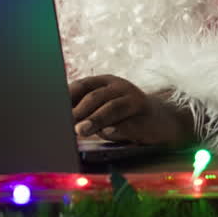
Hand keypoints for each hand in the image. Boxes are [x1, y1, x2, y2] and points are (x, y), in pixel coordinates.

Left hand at [69, 75, 196, 149]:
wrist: (165, 120)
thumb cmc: (126, 116)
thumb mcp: (105, 109)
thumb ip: (87, 112)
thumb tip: (63, 123)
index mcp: (104, 82)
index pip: (82, 85)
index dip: (66, 97)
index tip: (52, 110)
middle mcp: (119, 86)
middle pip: (95, 96)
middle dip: (78, 111)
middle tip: (64, 124)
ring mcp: (134, 99)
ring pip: (112, 108)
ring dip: (94, 120)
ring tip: (81, 131)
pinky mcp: (147, 116)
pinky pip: (130, 122)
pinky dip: (118, 129)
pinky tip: (108, 134)